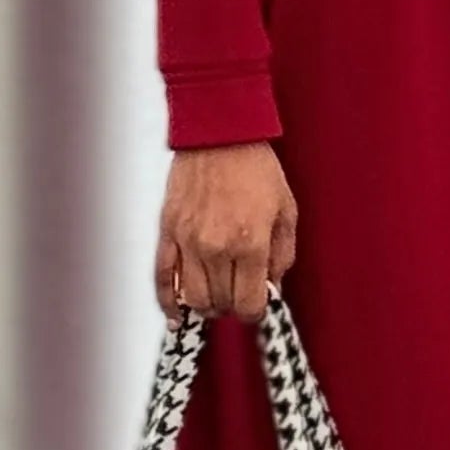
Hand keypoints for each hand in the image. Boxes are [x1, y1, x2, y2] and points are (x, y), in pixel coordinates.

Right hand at [156, 143, 296, 321]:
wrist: (219, 133)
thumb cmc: (257, 168)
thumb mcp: (287, 211)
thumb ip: (283, 255)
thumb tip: (272, 287)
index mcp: (250, 244)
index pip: (248, 305)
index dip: (255, 311)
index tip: (258, 303)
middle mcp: (216, 248)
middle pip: (220, 305)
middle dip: (233, 305)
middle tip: (240, 291)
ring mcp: (187, 242)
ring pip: (192, 299)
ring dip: (207, 305)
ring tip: (217, 294)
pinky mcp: (167, 232)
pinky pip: (162, 278)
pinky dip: (168, 302)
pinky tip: (176, 316)